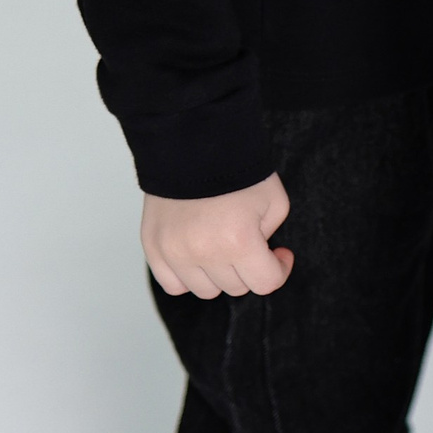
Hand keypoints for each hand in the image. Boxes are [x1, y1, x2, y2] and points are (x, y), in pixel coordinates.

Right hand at [142, 172, 293, 298]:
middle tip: (248, 240)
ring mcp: (174, 253)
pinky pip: (174, 284)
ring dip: (218, 274)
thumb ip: (270, 237)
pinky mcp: (153, 248)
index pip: (265, 282)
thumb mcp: (274, 201)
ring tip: (220, 244)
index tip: (279, 254)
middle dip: (248, 267)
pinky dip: (188, 275)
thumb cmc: (237, 169)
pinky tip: (198, 254)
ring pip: (205, 290)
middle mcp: (203, 252)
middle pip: (235, 287)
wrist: (193, 142)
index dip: (278, 269)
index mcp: (238, 241)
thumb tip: (259, 257)